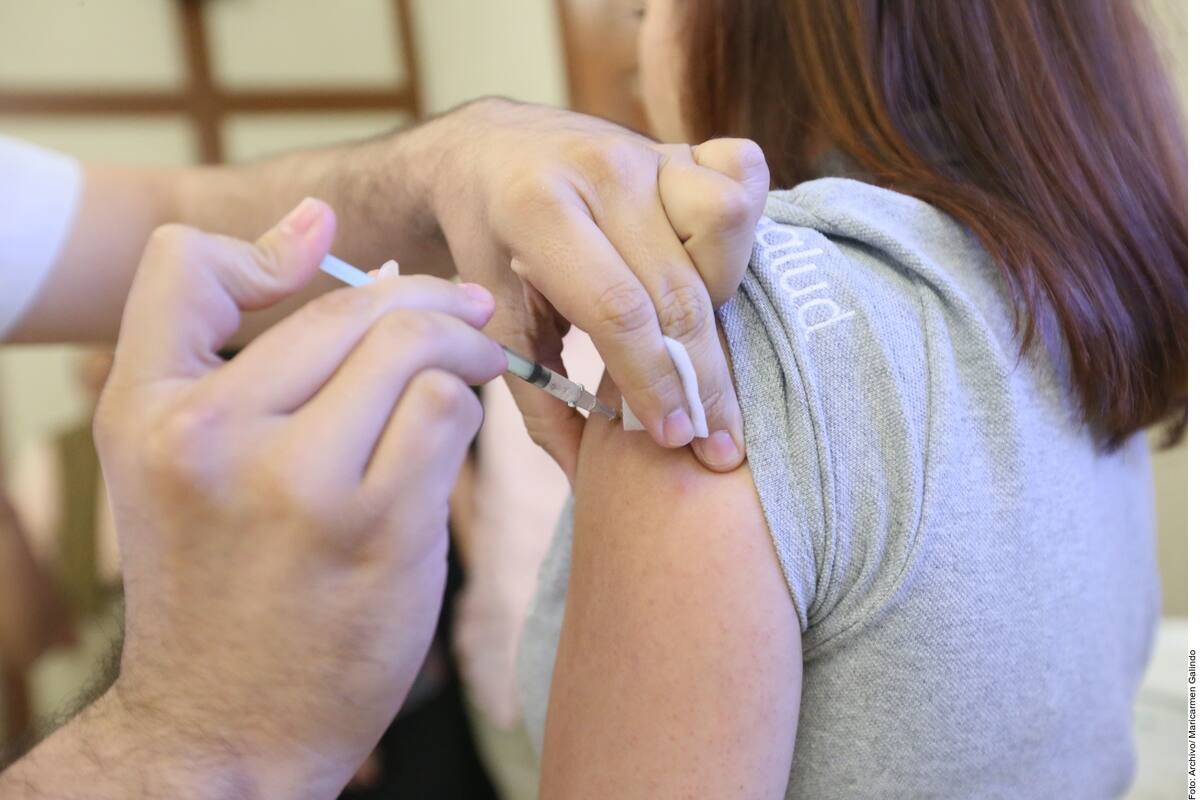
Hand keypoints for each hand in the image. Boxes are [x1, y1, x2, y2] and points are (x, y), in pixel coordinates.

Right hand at [93, 199, 504, 795]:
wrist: (224, 728)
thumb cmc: (215, 585)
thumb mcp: (171, 465)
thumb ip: (224, 349)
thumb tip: (321, 227)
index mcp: (148, 412)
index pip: (184, 262)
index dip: (270, 241)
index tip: (330, 247)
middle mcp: (211, 434)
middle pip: (346, 306)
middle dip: (423, 298)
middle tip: (462, 311)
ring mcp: (298, 480)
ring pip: (410, 347)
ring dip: (461, 347)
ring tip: (473, 363)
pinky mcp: (378, 525)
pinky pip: (446, 409)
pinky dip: (466, 404)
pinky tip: (461, 425)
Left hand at [397, 99, 768, 477]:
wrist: (490, 153)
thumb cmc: (490, 247)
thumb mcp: (494, 320)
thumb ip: (538, 395)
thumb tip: (587, 474)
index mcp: (535, 211)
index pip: (617, 310)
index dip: (653, 381)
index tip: (674, 438)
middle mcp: (598, 171)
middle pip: (676, 289)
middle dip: (701, 376)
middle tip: (716, 439)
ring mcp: (644, 151)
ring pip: (723, 224)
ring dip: (720, 294)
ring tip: (693, 332)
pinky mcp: (678, 146)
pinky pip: (742, 176)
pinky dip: (738, 230)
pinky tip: (711, 271)